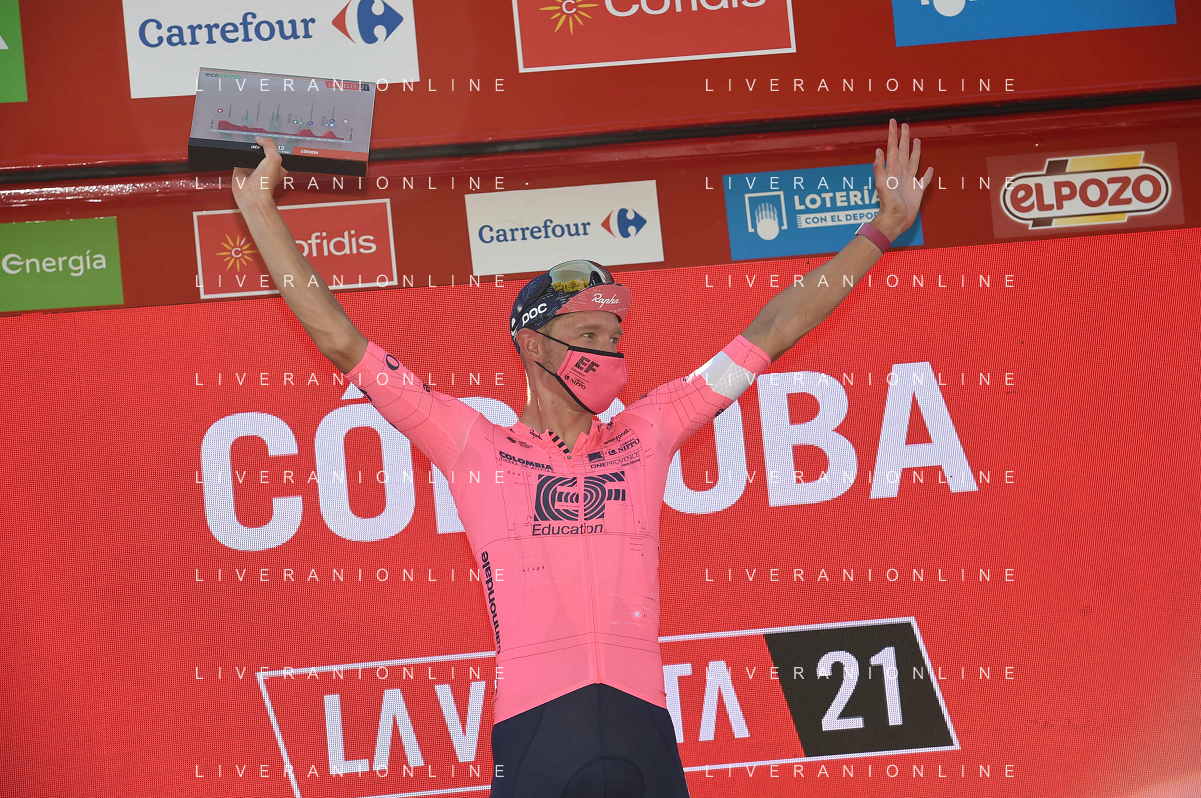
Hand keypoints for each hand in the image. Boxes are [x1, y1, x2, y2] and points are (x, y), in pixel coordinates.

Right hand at [232, 136, 287, 209]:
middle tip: (256, 142)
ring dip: (247, 149)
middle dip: (258, 145)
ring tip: (247, 148)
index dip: (271, 144)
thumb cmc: (266, 183)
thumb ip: (269, 145)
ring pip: (249, 152)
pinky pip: (239, 156)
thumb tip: (260, 138)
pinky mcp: (240, 167)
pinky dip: (238, 153)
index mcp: (276, 165)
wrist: (251, 194)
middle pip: (261, 149)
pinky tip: (240, 152)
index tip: (267, 139)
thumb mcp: (274, 159)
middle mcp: (265, 166)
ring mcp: (252, 166)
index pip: (274, 149)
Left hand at [871, 118, 932, 240]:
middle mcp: (901, 173)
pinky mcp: (917, 191)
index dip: (892, 135)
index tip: (893, 122)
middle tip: (905, 125)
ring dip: (915, 151)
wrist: (895, 221)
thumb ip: (879, 169)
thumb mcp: (882, 186)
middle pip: (904, 151)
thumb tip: (878, 152)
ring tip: (916, 140)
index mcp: (893, 170)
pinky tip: (929, 169)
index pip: (893, 148)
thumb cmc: (888, 205)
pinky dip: (927, 174)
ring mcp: (909, 182)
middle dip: (904, 138)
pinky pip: (924, 180)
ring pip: (913, 162)